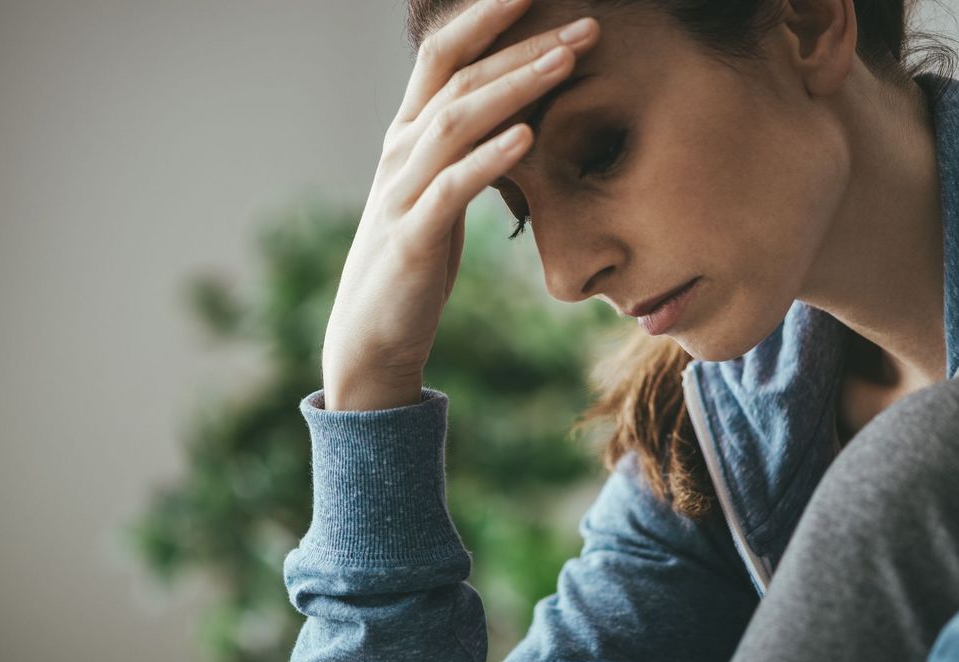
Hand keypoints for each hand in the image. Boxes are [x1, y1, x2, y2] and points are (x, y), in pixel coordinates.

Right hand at [320, 0, 599, 409]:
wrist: (373, 333)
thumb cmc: (417, 257)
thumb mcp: (442, 191)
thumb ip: (469, 148)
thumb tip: (519, 112)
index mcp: (409, 135)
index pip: (445, 55)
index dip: (487, 15)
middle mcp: (400, 150)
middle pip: (459, 77)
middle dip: (522, 43)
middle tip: (585, 24)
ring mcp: (402, 191)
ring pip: (456, 120)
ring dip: (515, 86)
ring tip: (567, 60)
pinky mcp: (413, 237)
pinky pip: (452, 188)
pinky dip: (489, 159)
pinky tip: (527, 137)